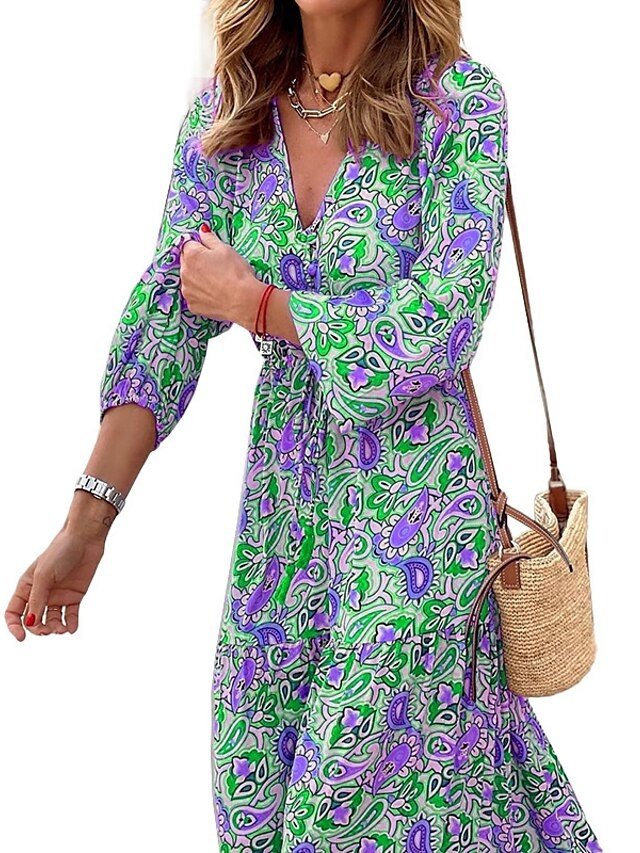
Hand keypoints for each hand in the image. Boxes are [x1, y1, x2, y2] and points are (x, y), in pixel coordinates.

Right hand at [4, 525, 106, 640]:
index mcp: (27, 586)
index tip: (22, 637)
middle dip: (38, 629)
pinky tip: (71, 628)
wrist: (85, 540)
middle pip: (33, 620)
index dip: (14, 626)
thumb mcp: (43, 576)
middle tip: (47, 630)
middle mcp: (41, 593)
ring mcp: (58, 595)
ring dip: (55, 628)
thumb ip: (37, 600)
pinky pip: (70, 616)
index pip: (14, 612)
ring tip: (61, 629)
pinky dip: (70, 624)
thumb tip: (30, 622)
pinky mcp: (74, 596)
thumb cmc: (60, 551)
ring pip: (52, 620)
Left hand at [180, 226, 263, 327]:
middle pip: (187, 263)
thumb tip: (202, 231)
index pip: (188, 245)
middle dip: (197, 263)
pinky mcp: (192, 305)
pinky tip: (214, 294)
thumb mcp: (225, 249)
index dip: (200, 248)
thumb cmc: (236, 273)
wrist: (243, 301)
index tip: (210, 253)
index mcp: (191, 255)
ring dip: (198, 279)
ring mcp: (187, 290)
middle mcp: (184, 272)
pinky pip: (194, 296)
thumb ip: (210, 238)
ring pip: (189, 280)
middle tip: (216, 268)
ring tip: (216, 282)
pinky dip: (201, 295)